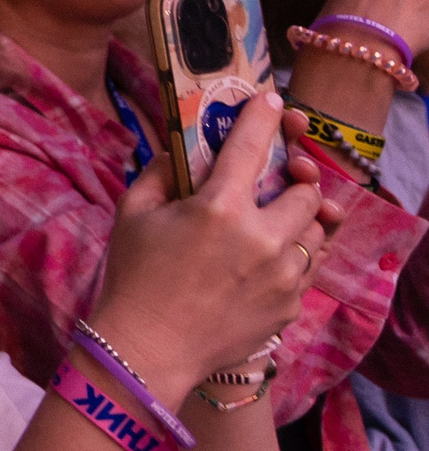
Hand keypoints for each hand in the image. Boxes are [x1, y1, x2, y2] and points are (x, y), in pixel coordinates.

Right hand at [90, 88, 324, 388]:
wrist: (148, 349)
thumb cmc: (133, 277)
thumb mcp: (132, 214)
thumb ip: (159, 173)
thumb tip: (178, 150)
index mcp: (219, 209)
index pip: (251, 145)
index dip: (263, 116)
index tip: (272, 101)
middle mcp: (261, 239)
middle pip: (306, 191)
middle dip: (294, 181)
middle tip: (276, 182)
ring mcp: (282, 276)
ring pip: (317, 232)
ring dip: (299, 221)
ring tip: (273, 225)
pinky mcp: (290, 305)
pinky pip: (307, 269)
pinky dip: (293, 258)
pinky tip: (264, 263)